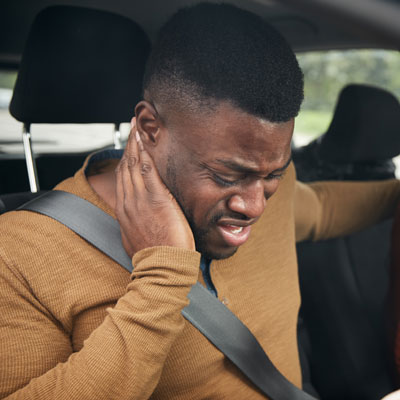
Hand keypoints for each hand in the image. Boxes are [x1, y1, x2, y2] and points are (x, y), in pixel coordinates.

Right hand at [115, 120, 194, 257]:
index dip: (125, 162)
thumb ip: (136, 224)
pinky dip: (144, 152)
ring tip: (136, 126)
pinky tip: (144, 140)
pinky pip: (147, 169)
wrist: (161, 266)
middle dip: (128, 146)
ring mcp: (140, 198)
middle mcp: (129, 201)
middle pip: (126, 168)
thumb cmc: (154, 256)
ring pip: (134, 165)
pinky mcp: (156, 197)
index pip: (123, 180)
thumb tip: (139, 220)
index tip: (129, 150)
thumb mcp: (137, 239)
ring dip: (135, 143)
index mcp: (125, 211)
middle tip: (131, 129)